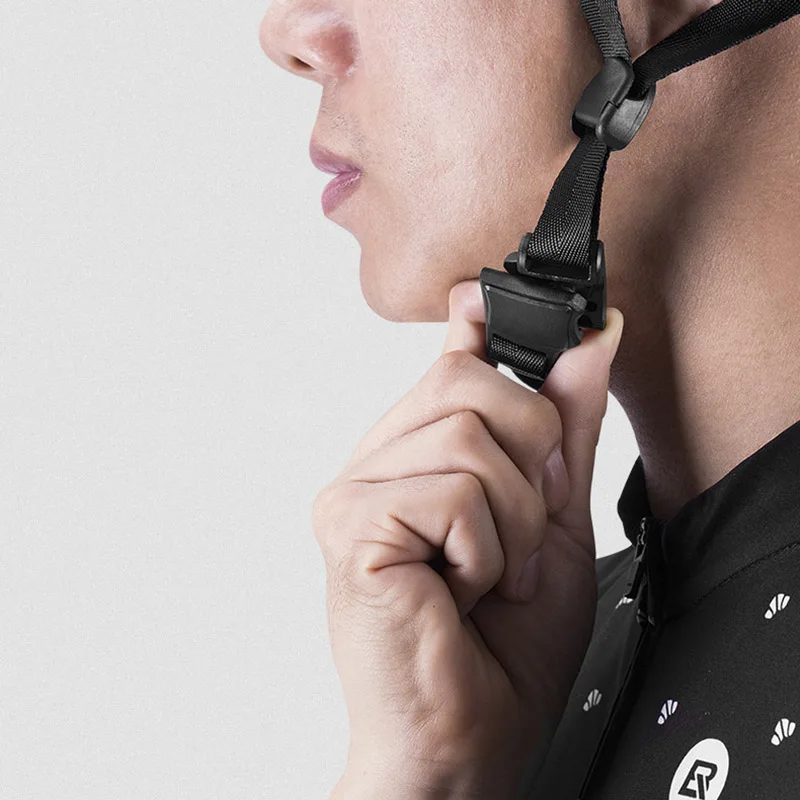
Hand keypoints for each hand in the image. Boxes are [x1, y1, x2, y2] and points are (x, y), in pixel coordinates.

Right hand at [313, 279, 623, 798]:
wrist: (461, 738)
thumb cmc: (500, 644)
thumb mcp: (554, 521)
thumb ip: (567, 430)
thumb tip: (589, 341)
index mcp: (416, 458)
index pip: (446, 358)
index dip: (481, 324)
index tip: (498, 299)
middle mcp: (377, 464)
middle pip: (466, 377)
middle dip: (531, 451)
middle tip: (522, 529)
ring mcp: (354, 492)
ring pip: (466, 433)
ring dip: (514, 517)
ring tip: (492, 573)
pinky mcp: (349, 526)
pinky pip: (452, 492)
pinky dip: (486, 548)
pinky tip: (459, 588)